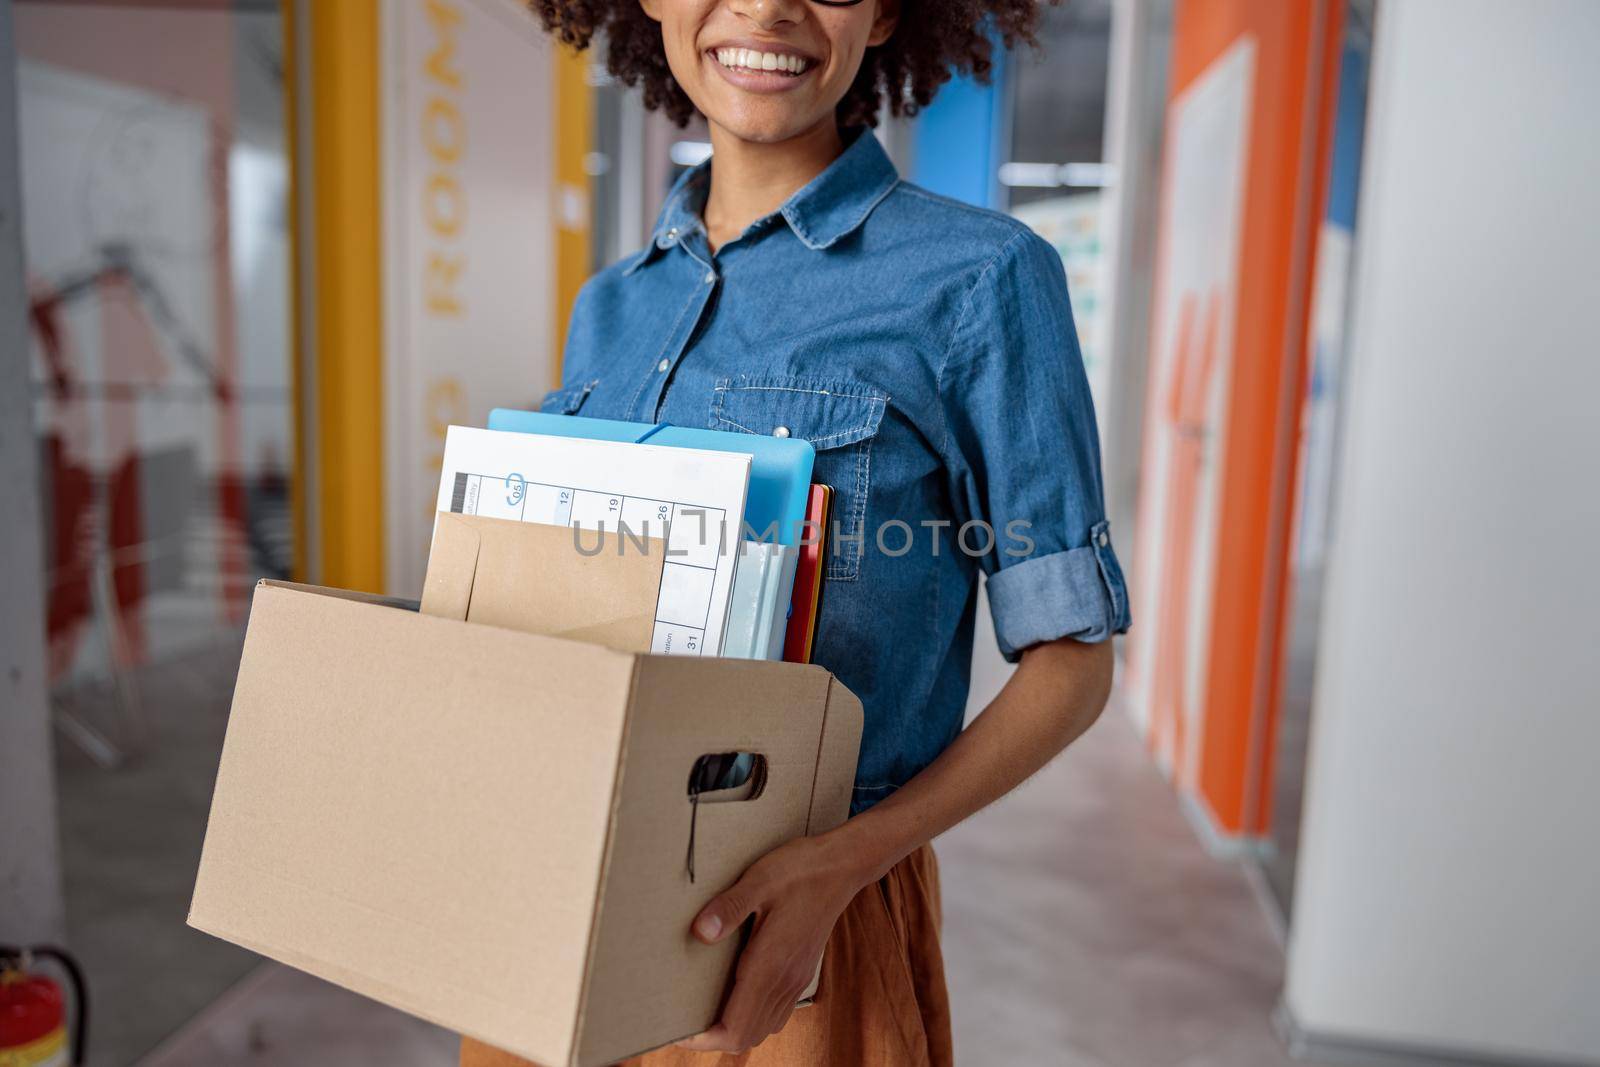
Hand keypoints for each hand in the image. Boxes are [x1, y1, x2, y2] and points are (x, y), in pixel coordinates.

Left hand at [676, 831, 868, 1053]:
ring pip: (763, 1029)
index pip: (735, 1029)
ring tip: (706, 1011)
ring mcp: (796, 979)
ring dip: (734, 1029)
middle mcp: (785, 981)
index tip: (679, 1030)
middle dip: (713, 1037)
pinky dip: (753, 1017)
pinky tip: (738, 995)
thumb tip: (699, 932)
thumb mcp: (759, 880)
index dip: (704, 1039)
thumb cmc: (800, 870)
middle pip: (746, 1038)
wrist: (843, 866)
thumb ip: (729, 908)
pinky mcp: (802, 972)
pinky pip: (776, 1013)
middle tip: (684, 1020)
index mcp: (770, 966)